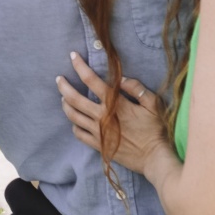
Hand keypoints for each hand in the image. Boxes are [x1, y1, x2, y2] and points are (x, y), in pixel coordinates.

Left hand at [59, 51, 168, 174]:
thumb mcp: (153, 104)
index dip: (79, 66)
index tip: (72, 56)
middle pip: (74, 98)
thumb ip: (136, 88)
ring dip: (65, 104)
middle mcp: (102, 117)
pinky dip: (74, 125)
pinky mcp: (98, 145)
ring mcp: (98, 132)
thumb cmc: (155, 130)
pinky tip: (75, 121)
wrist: (154, 158)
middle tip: (59, 79)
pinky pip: (78, 133)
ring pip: (73, 116)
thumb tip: (121, 79)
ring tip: (63, 97)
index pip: (91, 80)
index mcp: (114, 104)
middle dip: (63, 86)